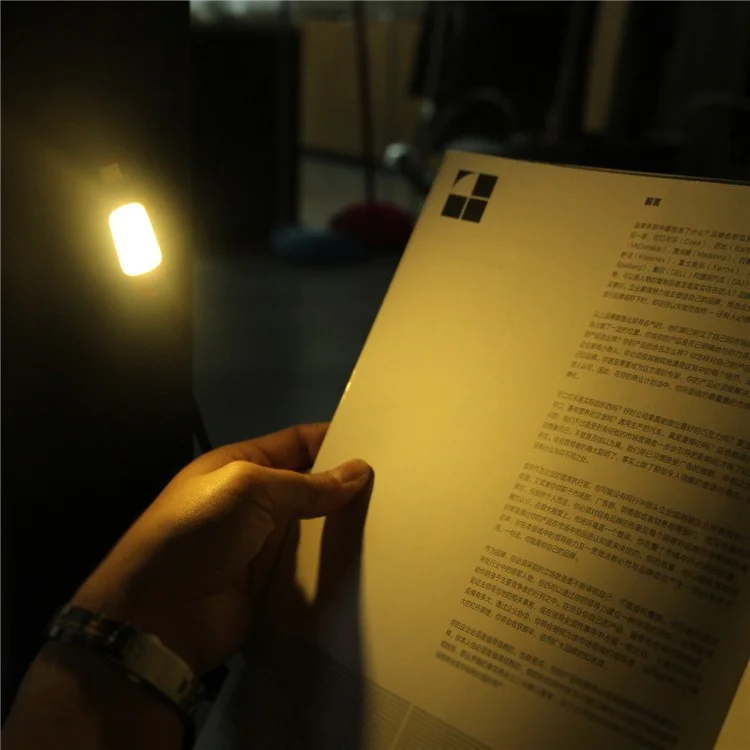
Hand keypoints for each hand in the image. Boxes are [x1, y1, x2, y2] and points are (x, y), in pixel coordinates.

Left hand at [71, 423, 370, 675]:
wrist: (158, 617)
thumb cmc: (198, 533)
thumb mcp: (247, 489)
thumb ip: (305, 484)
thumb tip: (359, 472)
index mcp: (241, 466)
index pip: (296, 443)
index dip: (334, 440)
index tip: (380, 442)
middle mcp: (255, 501)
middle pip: (310, 485)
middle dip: (347, 483)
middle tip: (399, 484)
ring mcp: (264, 544)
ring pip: (315, 527)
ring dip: (346, 524)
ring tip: (397, 519)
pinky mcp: (274, 583)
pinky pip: (313, 566)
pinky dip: (337, 562)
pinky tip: (374, 557)